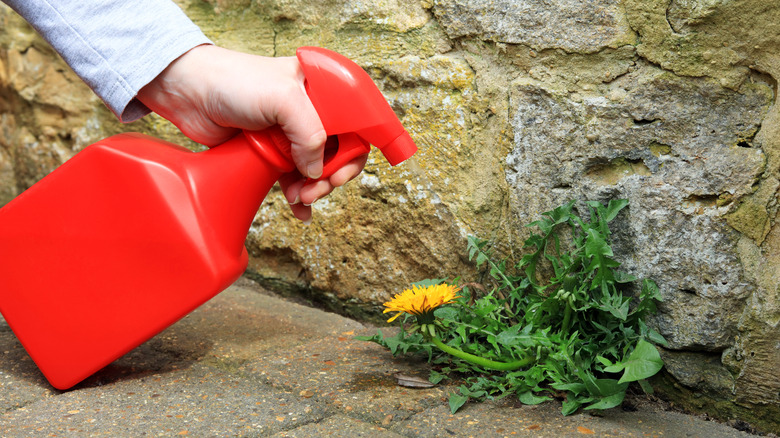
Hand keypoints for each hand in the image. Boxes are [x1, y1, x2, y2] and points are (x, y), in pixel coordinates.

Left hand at [137, 44, 365, 221]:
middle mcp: (311, 110)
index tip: (341, 172)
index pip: (356, 123)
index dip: (355, 150)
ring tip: (301, 197)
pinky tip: (299, 209)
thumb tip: (317, 171)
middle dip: (332, 175)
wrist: (188, 92)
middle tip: (317, 188)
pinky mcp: (271, 152)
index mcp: (323, 89)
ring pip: (317, 169)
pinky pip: (294, 178)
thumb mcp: (283, 100)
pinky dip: (300, 195)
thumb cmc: (233, 81)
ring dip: (315, 188)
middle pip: (340, 151)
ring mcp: (291, 133)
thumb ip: (310, 134)